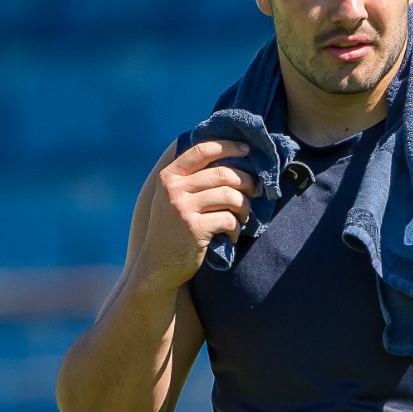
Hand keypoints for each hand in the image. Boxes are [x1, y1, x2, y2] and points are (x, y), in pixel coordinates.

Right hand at [137, 139, 258, 289]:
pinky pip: (229, 219)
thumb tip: (234, 158)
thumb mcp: (173, 198)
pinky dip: (236, 228)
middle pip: (223, 174)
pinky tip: (232, 235)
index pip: (203, 150)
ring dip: (244, 206)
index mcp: (169, 176)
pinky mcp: (194, 229)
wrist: (157, 265)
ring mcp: (183, 208)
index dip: (229, 147)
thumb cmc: (173, 229)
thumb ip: (193, 178)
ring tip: (243, 216)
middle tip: (255, 191)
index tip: (247, 150)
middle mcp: (174, 189)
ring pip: (230, 196)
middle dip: (246, 181)